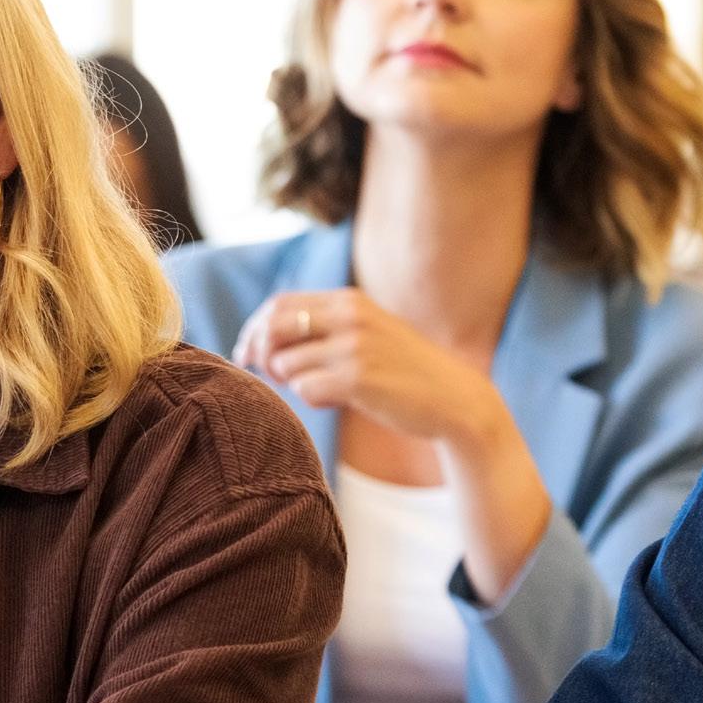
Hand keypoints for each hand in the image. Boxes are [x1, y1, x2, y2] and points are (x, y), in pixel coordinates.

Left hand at [233, 288, 505, 447]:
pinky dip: (311, 399)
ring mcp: (354, 346)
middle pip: (272, 329)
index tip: (246, 353)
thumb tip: (262, 340)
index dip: (254, 329)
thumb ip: (325, 328)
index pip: (279, 304)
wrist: (455, 399)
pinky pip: (304, 389)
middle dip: (260, 355)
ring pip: (285, 364)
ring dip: (292, 383)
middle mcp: (350, 316)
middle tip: (270, 377)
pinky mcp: (358, 379)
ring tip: (322, 389)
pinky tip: (335, 401)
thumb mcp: (366, 333)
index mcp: (349, 300)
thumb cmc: (403, 371)